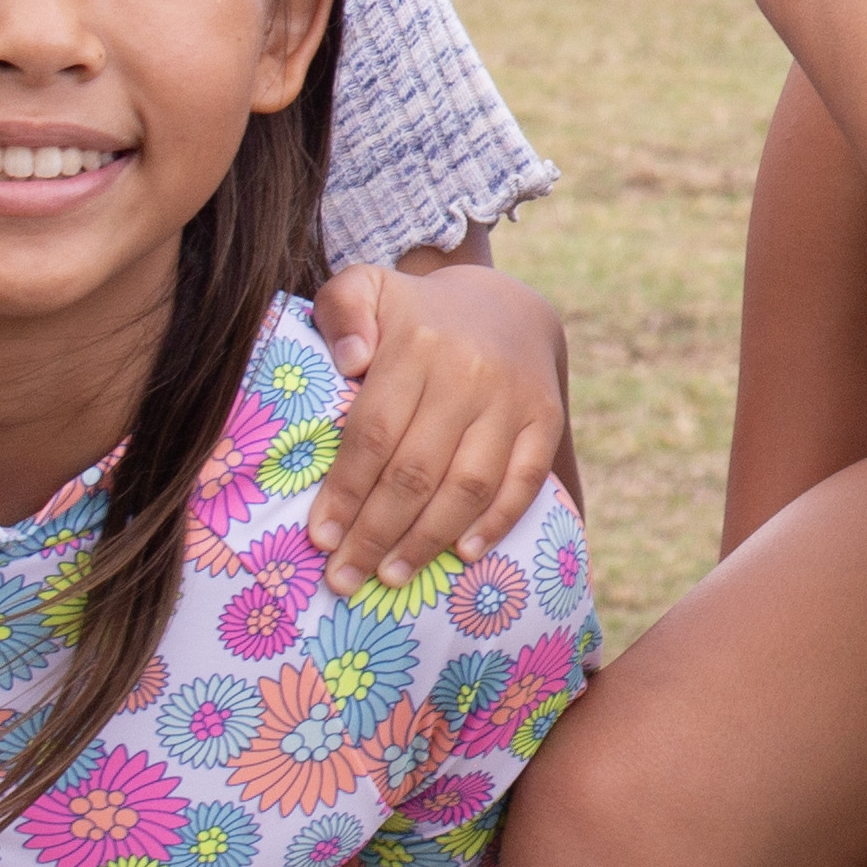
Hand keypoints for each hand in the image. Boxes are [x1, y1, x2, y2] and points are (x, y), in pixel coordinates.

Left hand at [311, 259, 571, 585]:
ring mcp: (514, 399)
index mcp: (418, 345)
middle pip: (416, 471)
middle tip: (344, 578)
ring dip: (427, 540)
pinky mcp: (547, 419)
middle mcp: (470, 373)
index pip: (373, 434)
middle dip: (375, 534)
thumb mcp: (367, 288)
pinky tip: (462, 555)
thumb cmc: (415, 314)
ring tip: (391, 576)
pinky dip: (495, 524)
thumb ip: (342, 311)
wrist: (504, 304)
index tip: (320, 538)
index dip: (345, 493)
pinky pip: (524, 482)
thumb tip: (350, 361)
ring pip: (467, 485)